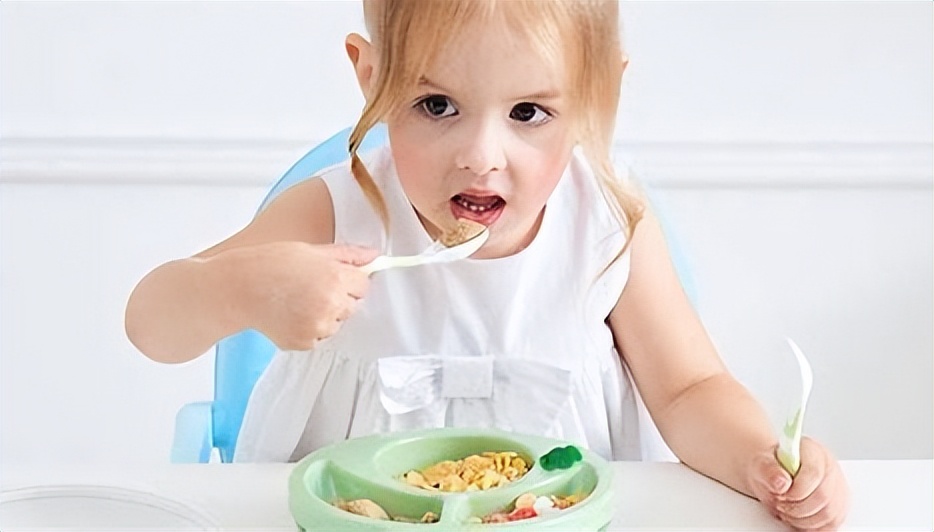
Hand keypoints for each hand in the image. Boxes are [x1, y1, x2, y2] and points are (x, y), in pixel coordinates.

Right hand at [223, 242, 378, 349]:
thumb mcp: (312, 250)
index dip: (350, 280)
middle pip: (353, 305)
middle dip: (339, 297)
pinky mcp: (304, 343)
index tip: (333, 276)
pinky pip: (319, 337)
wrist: (239, 288)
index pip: (364, 285)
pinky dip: (310, 329)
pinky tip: (292, 314)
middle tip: (311, 287)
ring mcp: (318, 327)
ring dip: (325, 315)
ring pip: (336, 323)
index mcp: (336, 278)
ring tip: (298, 301)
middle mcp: (331, 304)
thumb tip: (375, 256)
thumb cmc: (272, 263)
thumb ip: (348, 255)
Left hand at [748, 437, 849, 529]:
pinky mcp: (839, 508)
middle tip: (780, 505)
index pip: (814, 473)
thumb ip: (768, 470)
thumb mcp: (760, 464)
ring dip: (803, 519)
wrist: (772, 476)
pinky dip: (812, 527)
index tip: (780, 495)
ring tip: (787, 510)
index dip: (796, 491)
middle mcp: (830, 468)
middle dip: (797, 508)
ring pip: (829, 514)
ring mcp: (838, 488)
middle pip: (824, 497)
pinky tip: (798, 519)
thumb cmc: (770, 469)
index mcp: (813, 451)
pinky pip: (832, 525)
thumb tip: (781, 482)